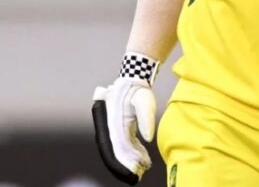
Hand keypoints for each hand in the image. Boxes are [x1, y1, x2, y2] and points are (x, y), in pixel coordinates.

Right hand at [91, 53, 158, 184]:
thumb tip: (149, 138)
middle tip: (137, 177)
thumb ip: (146, 118)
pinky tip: (144, 160)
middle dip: (124, 167)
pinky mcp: (120, 129)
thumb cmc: (139, 90)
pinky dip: (133, 154)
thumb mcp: (145, 101)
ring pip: (118, 151)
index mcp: (112, 122)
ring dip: (128, 162)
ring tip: (142, 170)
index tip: (132, 172)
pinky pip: (124, 145)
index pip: (114, 148)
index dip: (121, 162)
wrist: (133, 81)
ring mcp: (113, 129)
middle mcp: (109, 128)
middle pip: (113, 153)